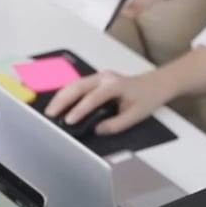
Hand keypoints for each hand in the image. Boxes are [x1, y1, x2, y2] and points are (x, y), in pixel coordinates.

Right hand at [43, 69, 168, 134]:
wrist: (155, 85)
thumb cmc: (147, 98)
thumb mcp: (135, 115)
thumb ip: (116, 124)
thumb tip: (97, 130)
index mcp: (115, 85)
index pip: (93, 97)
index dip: (80, 110)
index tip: (69, 121)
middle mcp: (105, 77)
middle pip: (78, 86)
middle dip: (63, 100)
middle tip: (51, 115)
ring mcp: (99, 77)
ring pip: (75, 84)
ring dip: (61, 96)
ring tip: (50, 111)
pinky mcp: (96, 80)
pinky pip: (78, 85)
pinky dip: (67, 94)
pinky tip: (59, 104)